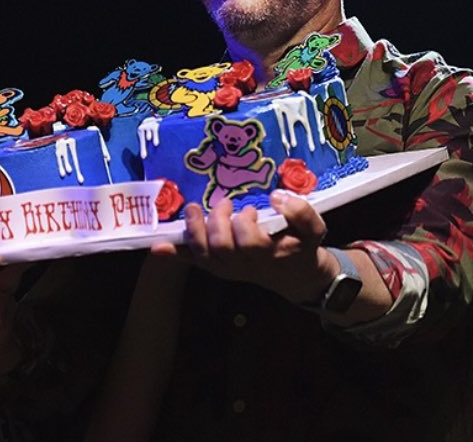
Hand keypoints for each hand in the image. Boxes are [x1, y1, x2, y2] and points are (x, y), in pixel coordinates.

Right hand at [0, 257, 24, 378]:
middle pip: (7, 290)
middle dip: (11, 269)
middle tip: (13, 249)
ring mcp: (3, 326)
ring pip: (12, 295)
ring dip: (10, 279)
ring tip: (8, 261)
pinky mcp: (8, 330)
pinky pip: (12, 305)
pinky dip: (8, 293)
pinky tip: (3, 284)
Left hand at [179, 191, 336, 303]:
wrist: (294, 275)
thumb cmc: (301, 246)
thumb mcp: (314, 229)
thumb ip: (301, 212)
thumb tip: (276, 196)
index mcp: (268, 255)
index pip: (249, 242)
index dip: (245, 224)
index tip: (251, 210)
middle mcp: (243, 266)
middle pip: (221, 247)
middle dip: (218, 221)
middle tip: (225, 204)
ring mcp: (226, 268)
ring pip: (203, 254)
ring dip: (194, 230)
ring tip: (194, 209)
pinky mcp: (214, 266)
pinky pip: (192, 261)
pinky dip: (175, 253)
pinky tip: (158, 247)